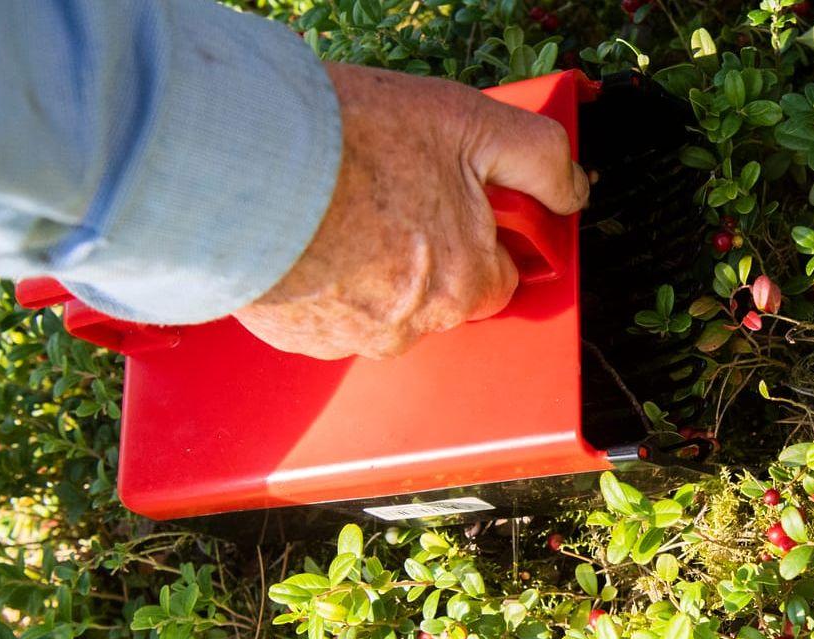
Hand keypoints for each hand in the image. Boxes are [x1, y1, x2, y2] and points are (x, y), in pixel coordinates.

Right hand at [233, 63, 588, 359]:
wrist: (239, 159)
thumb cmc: (352, 140)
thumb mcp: (470, 123)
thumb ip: (537, 157)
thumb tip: (574, 188)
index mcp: (465, 284)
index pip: (496, 280)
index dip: (477, 237)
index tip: (448, 205)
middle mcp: (414, 326)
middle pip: (439, 296)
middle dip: (423, 254)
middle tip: (387, 195)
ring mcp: (351, 339)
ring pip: (380, 308)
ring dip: (369, 270)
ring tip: (340, 211)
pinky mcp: (296, 339)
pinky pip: (325, 315)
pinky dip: (321, 281)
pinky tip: (308, 237)